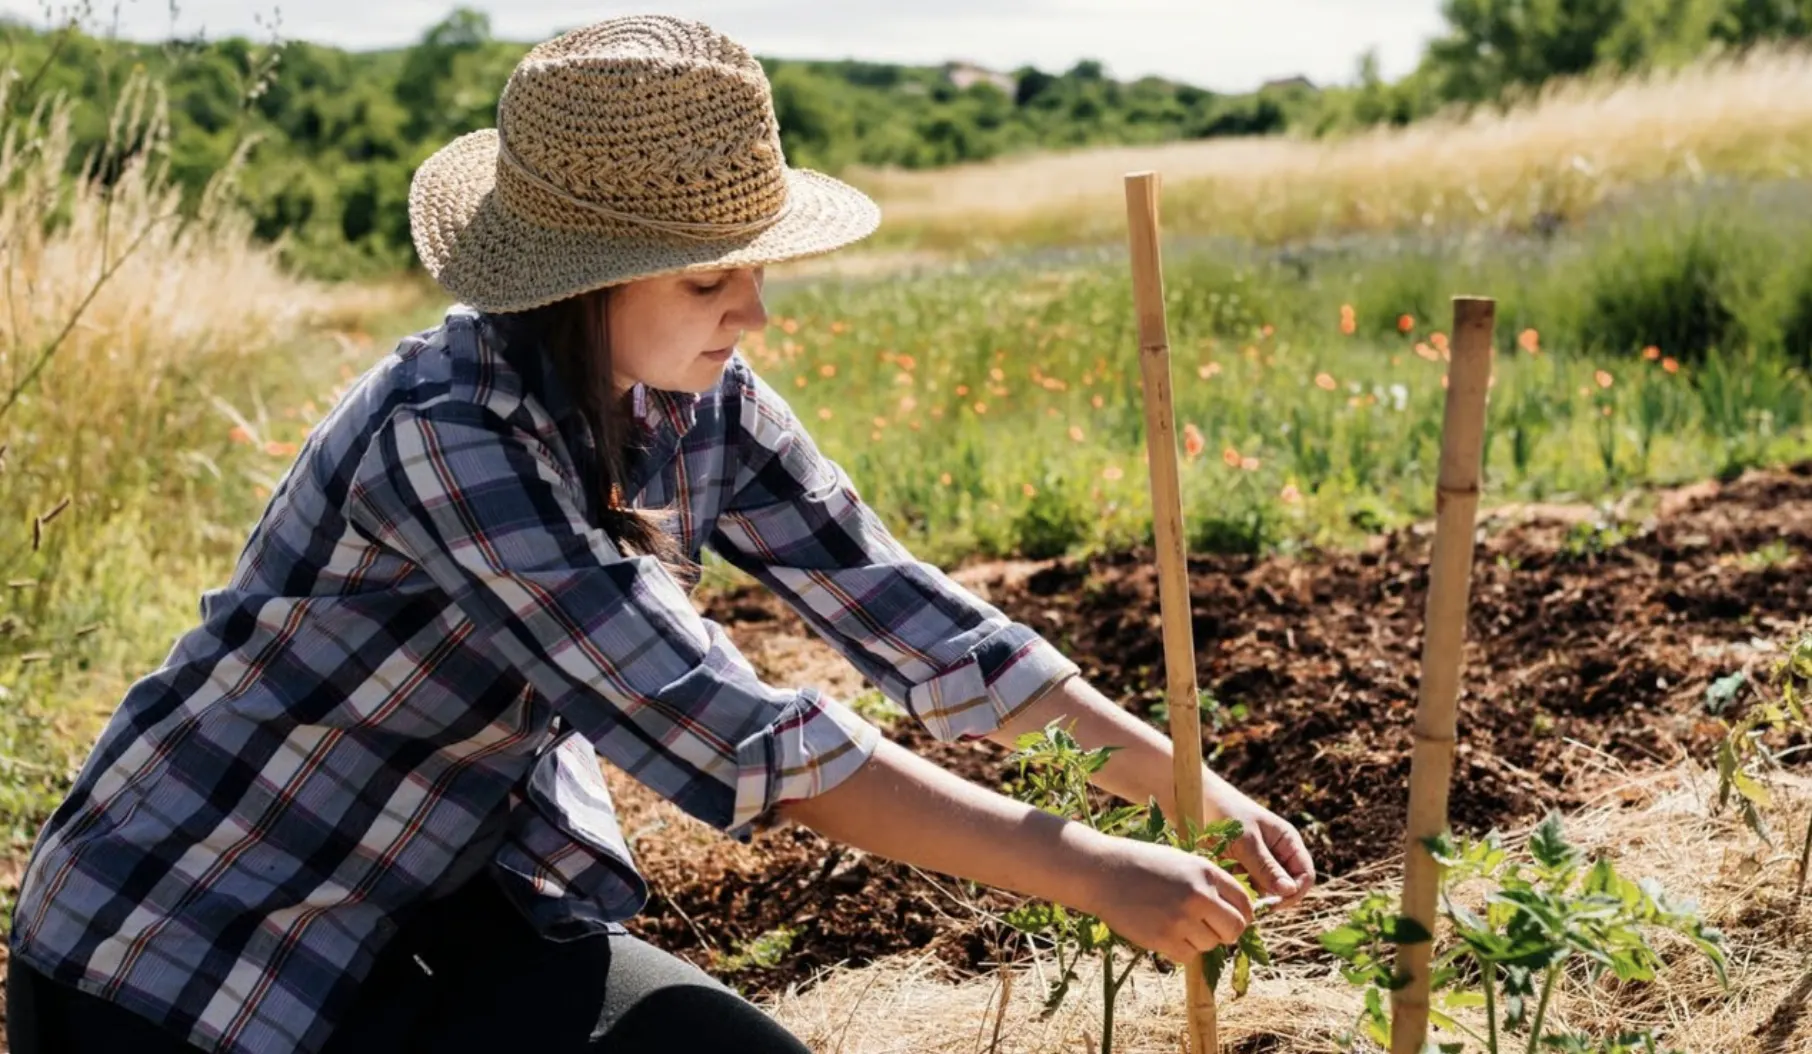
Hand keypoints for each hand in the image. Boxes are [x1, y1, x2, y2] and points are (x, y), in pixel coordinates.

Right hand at [1075, 832, 1254, 963]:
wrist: (1103, 872)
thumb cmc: (1143, 865)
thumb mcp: (1183, 862)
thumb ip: (1210, 884)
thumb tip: (1236, 912)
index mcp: (1206, 873)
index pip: (1245, 904)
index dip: (1241, 915)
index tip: (1230, 919)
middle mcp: (1198, 895)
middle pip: (1234, 929)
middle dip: (1225, 932)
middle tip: (1207, 928)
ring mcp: (1181, 918)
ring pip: (1210, 945)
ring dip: (1198, 940)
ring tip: (1175, 923)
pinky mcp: (1163, 938)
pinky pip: (1187, 956)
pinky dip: (1179, 950)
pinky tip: (1163, 932)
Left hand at [1204, 775, 1315, 908]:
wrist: (1197, 800)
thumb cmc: (1226, 813)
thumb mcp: (1246, 841)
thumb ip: (1266, 866)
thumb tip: (1289, 891)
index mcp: (1288, 842)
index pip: (1305, 875)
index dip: (1294, 892)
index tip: (1273, 904)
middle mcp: (1279, 853)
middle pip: (1287, 886)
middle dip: (1271, 895)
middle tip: (1250, 901)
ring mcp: (1262, 860)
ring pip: (1266, 888)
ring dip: (1252, 891)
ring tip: (1233, 879)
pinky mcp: (1244, 866)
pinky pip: (1249, 885)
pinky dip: (1239, 885)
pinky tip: (1226, 875)